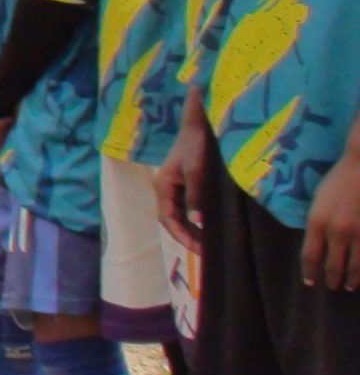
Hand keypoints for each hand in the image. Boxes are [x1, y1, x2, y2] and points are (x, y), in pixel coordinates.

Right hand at [159, 97, 209, 254]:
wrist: (200, 122)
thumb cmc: (196, 143)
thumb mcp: (197, 169)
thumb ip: (195, 195)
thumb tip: (197, 221)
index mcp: (163, 186)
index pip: (167, 219)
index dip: (182, 236)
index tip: (200, 250)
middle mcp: (167, 188)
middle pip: (173, 219)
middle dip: (188, 236)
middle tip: (208, 252)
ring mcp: (176, 185)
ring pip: (181, 214)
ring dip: (193, 229)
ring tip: (210, 244)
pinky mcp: (187, 182)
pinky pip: (189, 206)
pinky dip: (198, 219)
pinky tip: (210, 225)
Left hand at [303, 153, 359, 289]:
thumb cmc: (338, 180)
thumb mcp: (318, 201)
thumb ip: (317, 224)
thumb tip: (318, 244)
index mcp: (317, 222)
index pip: (310, 256)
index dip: (310, 272)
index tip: (310, 283)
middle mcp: (336, 232)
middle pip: (332, 265)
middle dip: (332, 279)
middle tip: (332, 287)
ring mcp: (358, 234)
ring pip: (354, 266)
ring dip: (352, 279)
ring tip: (350, 286)